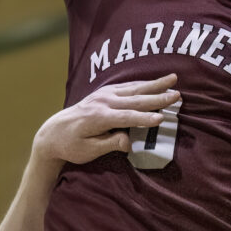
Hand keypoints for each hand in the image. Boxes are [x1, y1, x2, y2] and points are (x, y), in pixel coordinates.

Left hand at [36, 77, 179, 165]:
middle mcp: (102, 102)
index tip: (161, 119)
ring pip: (134, 88)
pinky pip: (128, 86)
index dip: (144, 119)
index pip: (126, 118)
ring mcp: (103, 94)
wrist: (54, 132)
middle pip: (134, 99)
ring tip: (173, 79)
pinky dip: (144, 83)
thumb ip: (110, 144)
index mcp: (98, 118)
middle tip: (177, 94)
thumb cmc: (71, 146)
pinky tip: (156, 82)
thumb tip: (130, 142)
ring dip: (155, 84)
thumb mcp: (88, 151)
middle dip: (157, 96)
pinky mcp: (105, 92)